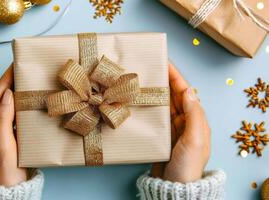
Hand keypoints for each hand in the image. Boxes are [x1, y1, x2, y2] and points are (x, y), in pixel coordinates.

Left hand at [0, 65, 27, 186]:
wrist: (10, 191)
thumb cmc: (6, 173)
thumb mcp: (3, 146)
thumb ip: (3, 120)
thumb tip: (8, 95)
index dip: (3, 82)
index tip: (12, 67)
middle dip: (7, 83)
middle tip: (19, 69)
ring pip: (5, 107)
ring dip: (13, 93)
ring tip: (23, 80)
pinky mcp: (7, 137)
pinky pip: (11, 116)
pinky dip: (18, 105)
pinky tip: (26, 101)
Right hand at [151, 62, 210, 182]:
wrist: (176, 187)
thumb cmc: (187, 165)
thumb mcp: (195, 139)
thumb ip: (193, 115)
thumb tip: (189, 91)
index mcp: (196, 120)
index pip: (186, 93)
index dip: (176, 77)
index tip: (166, 63)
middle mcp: (186, 122)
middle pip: (175, 96)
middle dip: (165, 81)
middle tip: (152, 69)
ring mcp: (174, 129)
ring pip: (165, 105)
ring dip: (157, 93)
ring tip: (145, 81)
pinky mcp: (163, 136)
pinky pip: (158, 117)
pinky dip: (151, 108)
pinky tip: (142, 102)